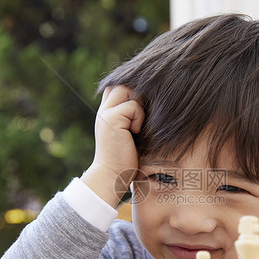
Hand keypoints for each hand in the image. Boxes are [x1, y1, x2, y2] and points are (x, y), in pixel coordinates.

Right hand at [82, 86, 144, 207]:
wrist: (113, 177)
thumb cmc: (126, 161)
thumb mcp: (131, 134)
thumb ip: (134, 117)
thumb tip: (154, 101)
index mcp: (108, 112)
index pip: (119, 85)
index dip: (134, 86)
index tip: (149, 96)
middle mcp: (104, 109)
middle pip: (123, 82)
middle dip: (139, 90)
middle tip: (146, 111)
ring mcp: (106, 113)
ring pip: (128, 90)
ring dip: (140, 104)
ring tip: (139, 125)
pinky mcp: (111, 119)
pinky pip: (133, 107)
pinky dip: (139, 118)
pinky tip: (135, 133)